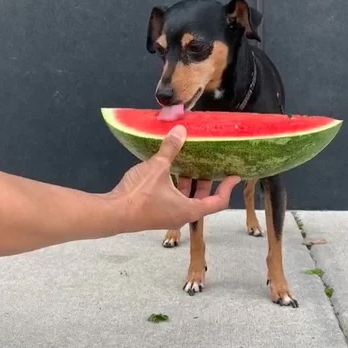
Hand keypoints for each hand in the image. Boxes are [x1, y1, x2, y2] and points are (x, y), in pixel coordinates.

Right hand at [104, 125, 239, 232]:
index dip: (227, 188)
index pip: (217, 202)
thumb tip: (180, 130)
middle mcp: (181, 216)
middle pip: (201, 200)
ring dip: (188, 183)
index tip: (234, 176)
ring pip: (185, 200)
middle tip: (208, 164)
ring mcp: (167, 217)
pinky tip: (168, 170)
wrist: (113, 213)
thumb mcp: (157, 168)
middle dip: (205, 182)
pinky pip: (172, 200)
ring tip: (188, 163)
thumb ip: (171, 149)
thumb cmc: (140, 194)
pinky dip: (175, 186)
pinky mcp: (155, 214)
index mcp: (190, 210)